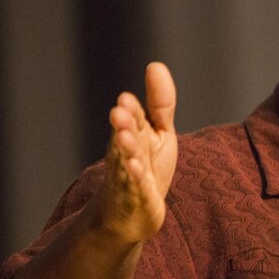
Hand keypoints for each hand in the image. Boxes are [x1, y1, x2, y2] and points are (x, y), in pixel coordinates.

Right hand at [90, 62, 177, 244]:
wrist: (133, 213)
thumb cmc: (147, 166)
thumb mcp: (158, 133)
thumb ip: (160, 103)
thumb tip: (155, 64)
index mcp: (134, 136)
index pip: (132, 120)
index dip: (130, 111)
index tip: (126, 99)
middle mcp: (127, 154)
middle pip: (124, 138)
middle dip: (122, 126)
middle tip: (119, 112)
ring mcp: (130, 178)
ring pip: (125, 162)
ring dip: (125, 150)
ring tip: (125, 137)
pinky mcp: (138, 199)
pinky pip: (136, 188)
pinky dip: (135, 179)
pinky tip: (136, 169)